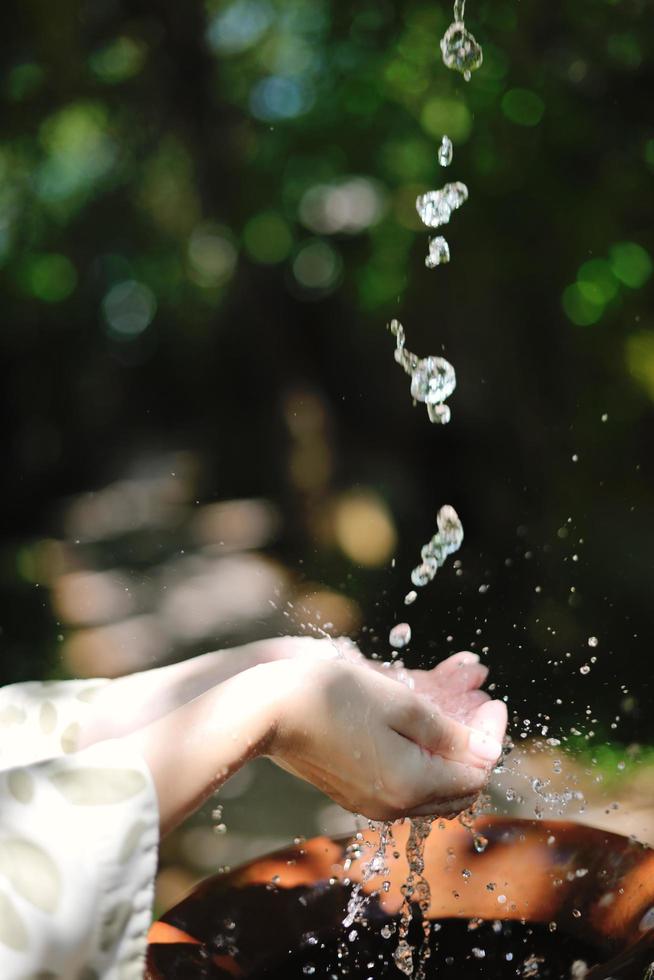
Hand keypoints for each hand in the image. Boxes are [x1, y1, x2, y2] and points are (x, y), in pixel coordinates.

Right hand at [268, 657, 506, 820]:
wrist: (269, 710)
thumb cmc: (335, 696)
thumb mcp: (401, 705)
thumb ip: (449, 733)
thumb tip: (487, 752)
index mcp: (411, 786)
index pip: (476, 772)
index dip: (491, 735)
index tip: (492, 700)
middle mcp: (394, 806)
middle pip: (457, 788)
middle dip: (474, 748)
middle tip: (476, 708)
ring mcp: (371, 803)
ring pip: (432, 789)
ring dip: (450, 753)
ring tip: (451, 712)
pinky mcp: (353, 792)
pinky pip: (405, 785)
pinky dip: (422, 759)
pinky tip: (416, 727)